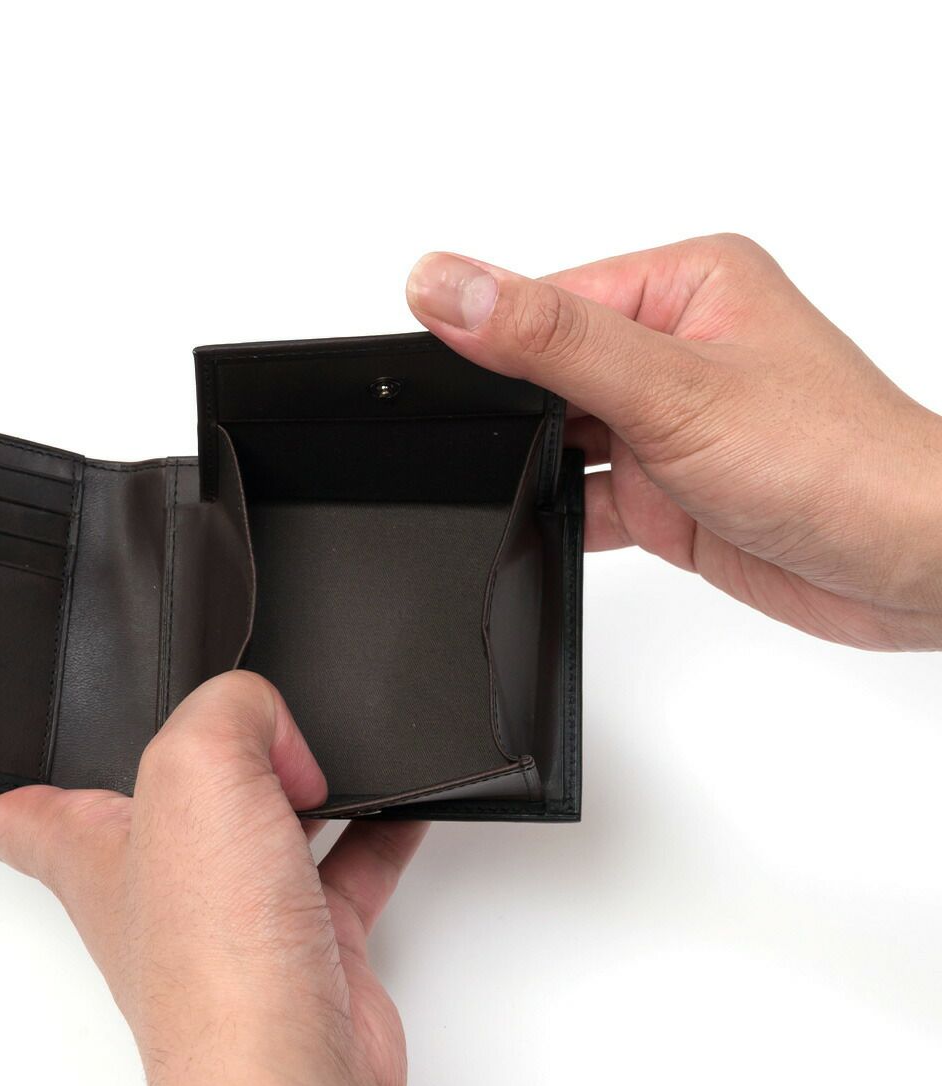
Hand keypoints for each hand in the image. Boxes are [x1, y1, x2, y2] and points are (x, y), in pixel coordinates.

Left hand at [0, 671, 424, 1085]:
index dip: (25, 775)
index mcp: (99, 849)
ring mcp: (237, 914)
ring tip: (326, 755)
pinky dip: (376, 830)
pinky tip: (399, 806)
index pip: (26, 812)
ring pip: (262, 827)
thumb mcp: (198, 770)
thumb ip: (231, 708)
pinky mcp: (309, 940)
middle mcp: (162, 884)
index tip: (38, 748)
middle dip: (196, 762)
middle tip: (232, 725)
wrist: (293, 1073)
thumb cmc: (214, 960)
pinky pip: (348, 864)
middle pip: (164, 806)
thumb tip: (275, 729)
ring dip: (298, 787)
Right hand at [407, 235, 941, 650]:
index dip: (484, 334)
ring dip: (540, 467)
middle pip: (545, 370)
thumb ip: (551, 339)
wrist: (908, 566)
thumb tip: (451, 286)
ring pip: (560, 438)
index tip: (426, 375)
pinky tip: (551, 523)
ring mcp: (669, 425)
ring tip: (535, 485)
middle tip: (474, 444)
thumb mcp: (671, 386)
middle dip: (513, 412)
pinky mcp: (669, 491)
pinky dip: (561, 513)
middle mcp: (674, 349)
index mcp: (683, 285)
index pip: (547, 296)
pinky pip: (586, 495)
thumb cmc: (837, 459)